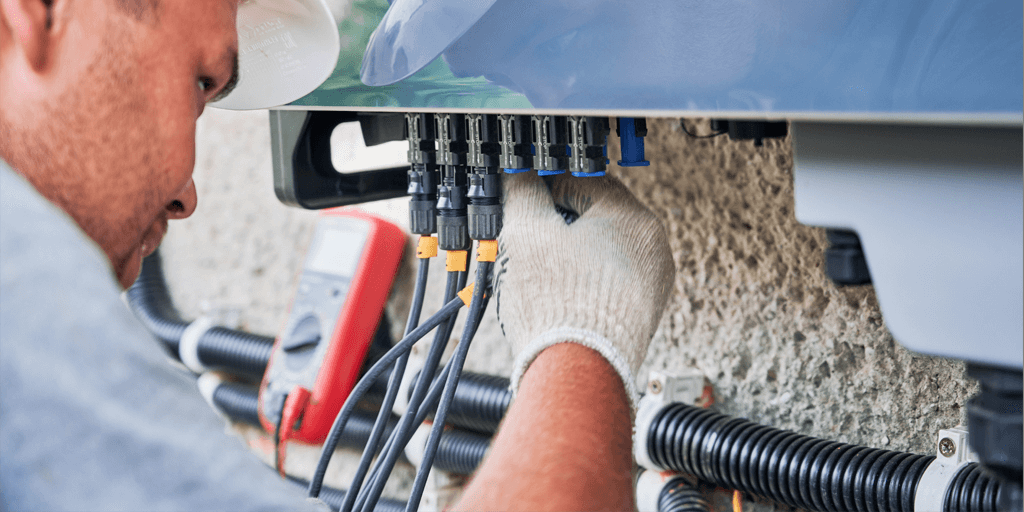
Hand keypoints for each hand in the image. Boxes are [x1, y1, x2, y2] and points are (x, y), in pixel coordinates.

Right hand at [494, 172, 674, 408]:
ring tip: (536, 272)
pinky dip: (580, 283)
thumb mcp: (526, 232)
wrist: (577, 373)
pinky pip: (606, 284)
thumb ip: (522, 192)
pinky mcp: (639, 316)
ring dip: (567, 255)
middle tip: (524, 236)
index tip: (522, 196)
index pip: (583, 180)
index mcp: (634, 220)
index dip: (544, 185)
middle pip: (594, 217)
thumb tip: (518, 175)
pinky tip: (555, 296)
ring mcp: (650, 286)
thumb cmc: (559, 308)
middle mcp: (652, 250)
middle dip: (556, 224)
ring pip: (600, 252)